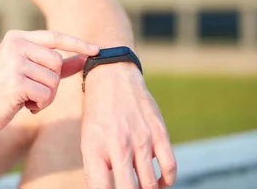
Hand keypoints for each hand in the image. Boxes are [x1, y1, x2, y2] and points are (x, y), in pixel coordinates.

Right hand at [0, 30, 98, 135]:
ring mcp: (14, 62)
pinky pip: (46, 94)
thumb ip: (56, 65)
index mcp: (17, 38)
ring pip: (53, 80)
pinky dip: (40, 105)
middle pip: (57, 61)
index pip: (54, 37)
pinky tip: (23, 105)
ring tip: (26, 98)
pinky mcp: (15, 82)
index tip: (97, 49)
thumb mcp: (30, 72)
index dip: (77, 43)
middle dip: (52, 82)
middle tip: (34, 91)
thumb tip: (84, 58)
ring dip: (46, 96)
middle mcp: (14, 45)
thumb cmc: (5, 90)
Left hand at [81, 63, 176, 188]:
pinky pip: (169, 167)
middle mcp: (118, 145)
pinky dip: (166, 181)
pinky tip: (159, 182)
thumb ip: (95, 169)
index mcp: (95, 148)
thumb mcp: (87, 139)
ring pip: (150, 184)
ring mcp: (141, 139)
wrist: (112, 77)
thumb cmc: (97, 113)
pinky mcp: (159, 132)